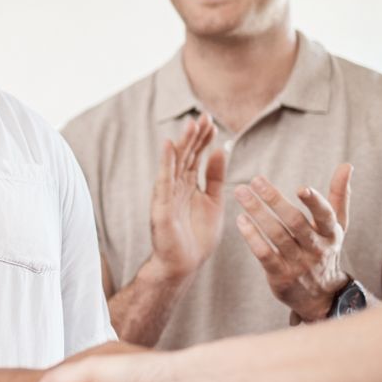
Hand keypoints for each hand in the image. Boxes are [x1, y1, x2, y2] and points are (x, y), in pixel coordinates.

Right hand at [142, 116, 225, 285]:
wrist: (183, 265)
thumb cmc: (197, 238)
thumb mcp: (213, 202)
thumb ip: (214, 178)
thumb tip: (220, 151)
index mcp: (189, 185)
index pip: (196, 156)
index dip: (203, 139)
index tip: (211, 121)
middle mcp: (176, 186)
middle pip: (186, 155)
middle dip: (194, 136)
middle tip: (203, 116)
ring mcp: (167, 195)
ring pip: (176, 164)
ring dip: (183, 143)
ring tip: (191, 124)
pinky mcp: (161, 206)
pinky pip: (164, 180)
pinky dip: (166, 163)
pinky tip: (169, 145)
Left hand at [234, 164, 350, 322]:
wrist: (321, 296)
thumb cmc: (325, 250)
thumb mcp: (337, 226)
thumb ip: (339, 195)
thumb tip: (347, 165)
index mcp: (331, 234)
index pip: (325, 216)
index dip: (315, 202)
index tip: (302, 188)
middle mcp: (316, 249)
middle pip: (295, 222)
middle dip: (275, 200)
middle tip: (256, 180)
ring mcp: (298, 264)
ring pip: (277, 236)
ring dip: (257, 213)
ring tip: (241, 193)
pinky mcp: (281, 276)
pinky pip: (265, 255)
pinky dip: (252, 238)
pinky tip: (241, 221)